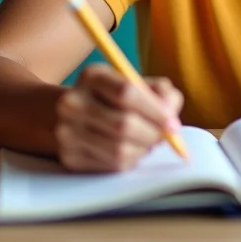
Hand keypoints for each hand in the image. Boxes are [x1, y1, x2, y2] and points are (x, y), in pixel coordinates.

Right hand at [54, 63, 184, 171]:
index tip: (173, 123)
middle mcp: (73, 102)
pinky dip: (130, 161)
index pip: (125, 92)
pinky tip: (131, 150)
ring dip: (143, 149)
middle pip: (123, 124)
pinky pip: (112, 165)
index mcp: (92, 76)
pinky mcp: (69, 157)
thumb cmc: (116, 99)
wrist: (75, 116)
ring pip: (119, 149)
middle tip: (165, 137)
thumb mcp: (137, 84)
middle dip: (152, 134)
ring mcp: (66, 131)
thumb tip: (171, 115)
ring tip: (148, 143)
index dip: (155, 110)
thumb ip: (161, 92)